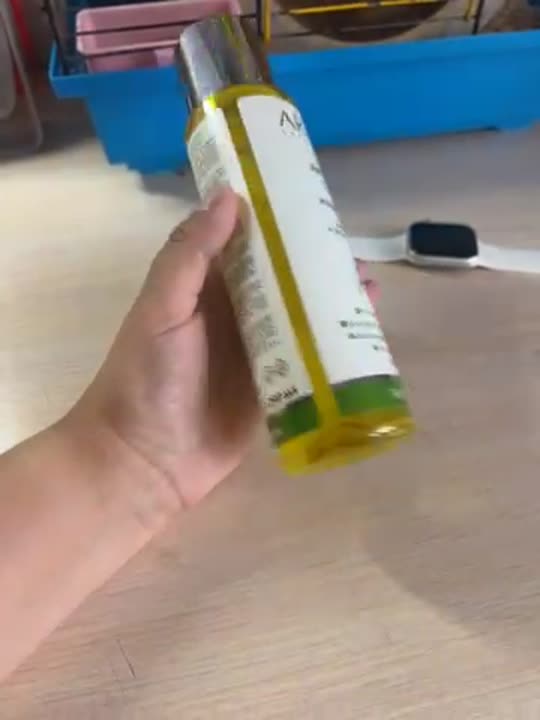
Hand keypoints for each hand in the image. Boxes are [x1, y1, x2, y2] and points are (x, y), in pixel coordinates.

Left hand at [67, 189, 376, 515]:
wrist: (146, 462)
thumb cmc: (147, 378)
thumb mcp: (162, 308)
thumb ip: (191, 255)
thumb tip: (228, 196)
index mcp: (203, 287)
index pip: (243, 241)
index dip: (274, 221)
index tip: (311, 200)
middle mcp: (232, 315)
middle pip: (279, 279)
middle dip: (314, 264)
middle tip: (352, 252)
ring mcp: (255, 353)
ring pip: (299, 317)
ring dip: (330, 303)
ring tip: (368, 290)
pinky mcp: (273, 389)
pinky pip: (306, 360)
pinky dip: (332, 348)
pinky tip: (363, 338)